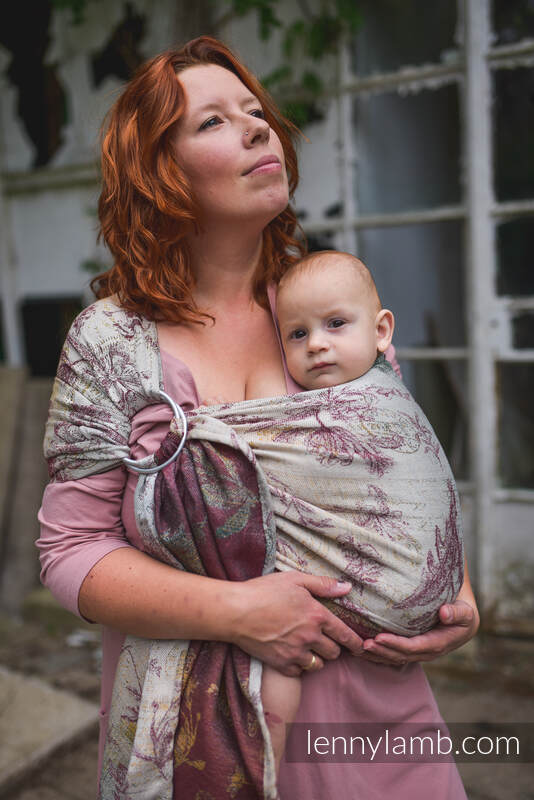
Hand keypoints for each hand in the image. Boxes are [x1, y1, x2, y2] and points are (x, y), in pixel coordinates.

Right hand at [230, 571, 363, 676]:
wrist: (236, 611)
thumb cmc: (264, 591)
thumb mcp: (294, 579)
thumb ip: (322, 584)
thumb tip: (346, 587)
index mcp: (317, 615)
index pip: (344, 634)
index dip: (355, 643)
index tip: (360, 648)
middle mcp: (310, 637)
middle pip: (333, 653)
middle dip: (333, 648)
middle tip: (326, 642)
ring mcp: (295, 653)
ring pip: (318, 665)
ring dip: (317, 658)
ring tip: (310, 650)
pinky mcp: (280, 664)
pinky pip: (299, 673)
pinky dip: (299, 667)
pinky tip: (294, 657)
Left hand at [360, 559, 479, 666]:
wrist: (464, 617)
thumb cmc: (464, 612)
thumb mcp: (466, 612)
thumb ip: (458, 613)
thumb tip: (444, 613)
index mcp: (439, 644)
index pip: (414, 647)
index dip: (396, 644)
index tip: (379, 637)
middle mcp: (427, 652)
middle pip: (401, 655)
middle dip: (382, 651)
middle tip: (362, 644)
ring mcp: (419, 652)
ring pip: (395, 657)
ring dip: (377, 654)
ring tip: (358, 648)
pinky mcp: (412, 647)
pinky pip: (394, 652)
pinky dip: (378, 652)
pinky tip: (362, 648)